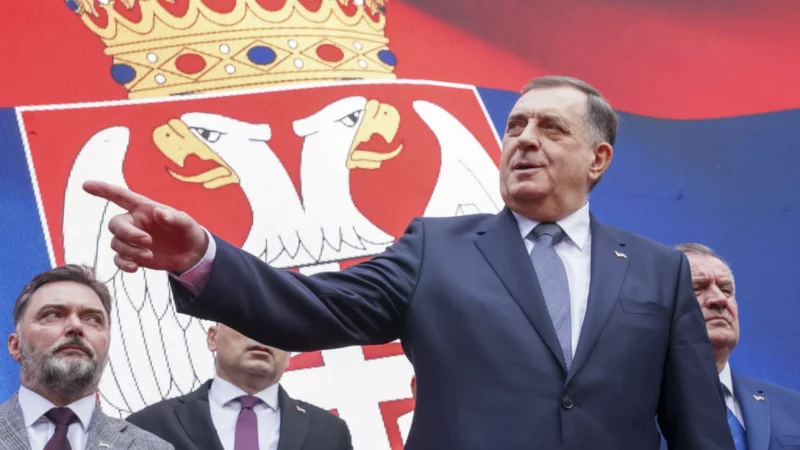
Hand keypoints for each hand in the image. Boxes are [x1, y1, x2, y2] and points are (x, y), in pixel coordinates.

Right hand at [82, 181, 208, 273]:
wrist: (191, 253)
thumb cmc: (187, 231)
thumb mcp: (186, 222)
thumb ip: (174, 217)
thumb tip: (159, 213)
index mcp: (144, 208)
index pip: (120, 196)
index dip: (103, 190)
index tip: (85, 185)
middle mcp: (134, 222)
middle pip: (115, 225)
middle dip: (127, 234)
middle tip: (148, 242)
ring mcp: (131, 239)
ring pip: (116, 244)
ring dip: (130, 251)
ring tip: (150, 256)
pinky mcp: (132, 255)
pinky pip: (118, 259)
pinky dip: (123, 264)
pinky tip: (135, 268)